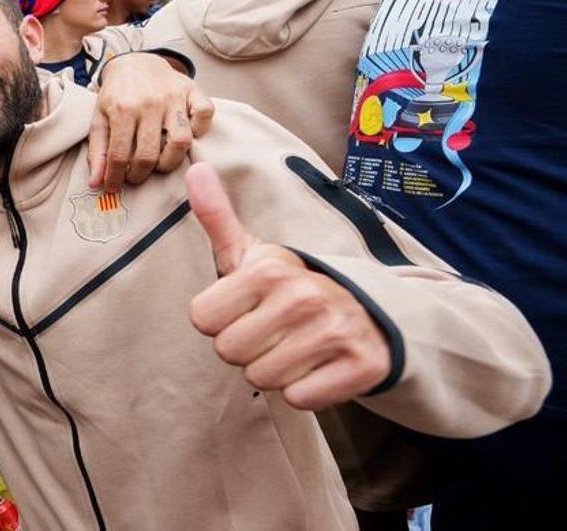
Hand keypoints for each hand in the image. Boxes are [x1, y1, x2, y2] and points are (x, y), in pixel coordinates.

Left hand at [89, 53, 214, 191]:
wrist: (135, 61)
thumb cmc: (117, 94)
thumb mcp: (99, 118)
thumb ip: (97, 151)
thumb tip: (95, 183)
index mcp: (122, 109)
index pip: (119, 155)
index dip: (115, 177)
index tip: (114, 186)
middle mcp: (149, 103)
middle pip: (149, 154)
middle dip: (140, 174)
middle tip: (136, 175)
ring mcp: (173, 97)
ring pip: (181, 141)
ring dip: (170, 161)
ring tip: (159, 163)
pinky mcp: (192, 90)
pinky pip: (205, 114)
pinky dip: (199, 130)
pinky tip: (185, 136)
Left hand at [186, 162, 390, 410]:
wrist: (372, 309)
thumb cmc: (294, 285)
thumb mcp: (254, 252)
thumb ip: (217, 216)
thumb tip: (195, 167)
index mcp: (269, 269)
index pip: (202, 320)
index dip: (221, 319)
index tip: (248, 308)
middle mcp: (303, 296)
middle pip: (229, 352)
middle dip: (247, 348)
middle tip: (275, 330)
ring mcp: (337, 331)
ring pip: (264, 379)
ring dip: (276, 370)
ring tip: (298, 345)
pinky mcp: (363, 366)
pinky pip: (301, 399)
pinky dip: (307, 390)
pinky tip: (321, 365)